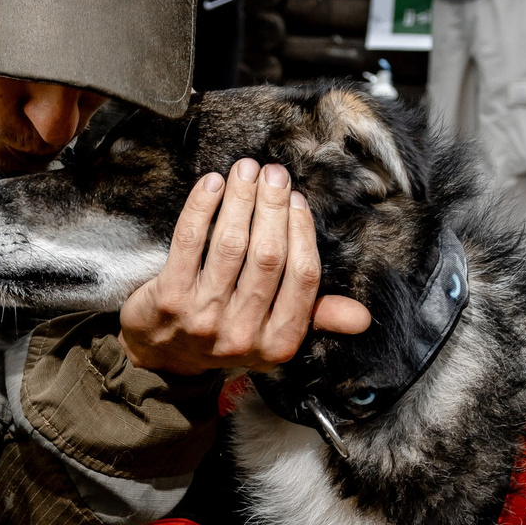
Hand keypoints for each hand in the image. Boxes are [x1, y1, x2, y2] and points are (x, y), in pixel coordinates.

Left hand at [120, 159, 371, 375]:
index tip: (296, 200)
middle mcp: (242, 334)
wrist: (162, 355)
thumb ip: (315, 318)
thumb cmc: (227, 331)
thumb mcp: (273, 335)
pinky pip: (189, 241)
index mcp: (278, 344)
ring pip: (231, 244)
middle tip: (273, 173)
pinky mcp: (169, 299)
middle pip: (268, 256)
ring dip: (241, 199)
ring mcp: (203, 318)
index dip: (301, 232)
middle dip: (273, 206)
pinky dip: (202, 206)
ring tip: (246, 169)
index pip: (303, 278)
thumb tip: (362, 318)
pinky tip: (212, 183)